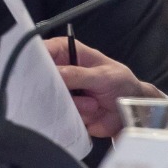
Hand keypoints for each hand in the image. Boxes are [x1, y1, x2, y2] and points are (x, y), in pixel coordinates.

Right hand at [44, 36, 161, 138]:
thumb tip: (54, 73)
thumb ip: (78, 74)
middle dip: (56, 89)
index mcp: (65, 52)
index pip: (41, 51)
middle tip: (74, 92)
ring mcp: (60, 91)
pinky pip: (59, 115)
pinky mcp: (63, 109)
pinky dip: (76, 116)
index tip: (44, 74)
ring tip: (94, 102)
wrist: (131, 109)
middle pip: (39, 79)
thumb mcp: (102, 75)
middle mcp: (58, 71)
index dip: (36, 62)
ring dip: (74, 104)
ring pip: (50, 99)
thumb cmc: (119, 82)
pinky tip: (91, 112)